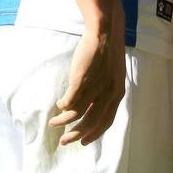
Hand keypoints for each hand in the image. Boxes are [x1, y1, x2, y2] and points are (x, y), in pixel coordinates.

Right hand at [49, 11, 124, 146]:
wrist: (105, 30)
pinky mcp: (81, 79)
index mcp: (118, 93)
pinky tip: (59, 105)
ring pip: (76, 112)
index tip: (84, 142)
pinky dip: (62, 105)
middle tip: (64, 142)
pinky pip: (69, 99)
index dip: (94, 134)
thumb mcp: (114, 74)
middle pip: (90, 121)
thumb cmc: (108, 50)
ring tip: (54, 123)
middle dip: (76, 134)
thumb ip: (106, 90)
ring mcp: (94, 87)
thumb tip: (93, 104)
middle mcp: (108, 93)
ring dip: (63, 121)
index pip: (106, 122)